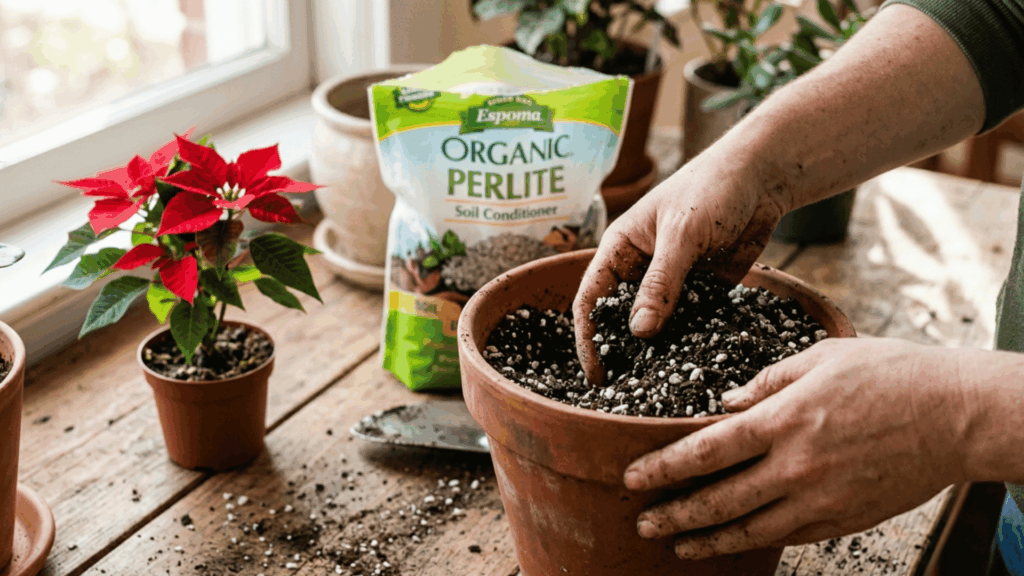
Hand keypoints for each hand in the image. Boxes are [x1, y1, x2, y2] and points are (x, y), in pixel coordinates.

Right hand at [572, 151, 790, 384]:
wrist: (763, 177)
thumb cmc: (711, 189)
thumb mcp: (681, 235)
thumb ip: (660, 283)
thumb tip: (638, 333)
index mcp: (620, 250)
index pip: (591, 300)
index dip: (589, 337)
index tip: (596, 372)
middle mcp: (641, 269)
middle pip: (621, 318)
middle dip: (621, 352)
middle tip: (627, 389)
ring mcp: (672, 282)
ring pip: (657, 325)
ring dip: (658, 351)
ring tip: (660, 385)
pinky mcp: (703, 291)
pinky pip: (691, 322)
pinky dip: (691, 340)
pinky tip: (696, 363)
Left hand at [622, 338, 972, 559]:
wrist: (956, 416)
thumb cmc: (891, 375)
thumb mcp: (822, 358)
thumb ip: (768, 381)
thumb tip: (727, 402)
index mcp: (784, 420)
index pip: (707, 449)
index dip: (664, 467)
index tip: (633, 476)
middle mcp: (796, 465)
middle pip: (718, 498)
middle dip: (673, 514)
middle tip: (643, 522)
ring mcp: (820, 498)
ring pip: (749, 530)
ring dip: (706, 540)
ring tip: (676, 546)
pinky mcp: (844, 518)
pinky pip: (788, 537)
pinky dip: (755, 541)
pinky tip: (733, 542)